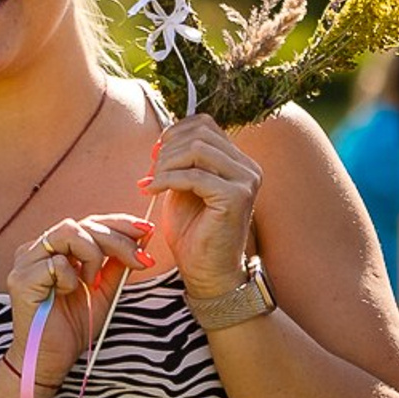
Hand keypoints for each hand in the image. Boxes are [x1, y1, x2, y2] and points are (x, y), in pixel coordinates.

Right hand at [7, 213, 152, 391]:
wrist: (50, 360)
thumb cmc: (72, 327)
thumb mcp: (103, 290)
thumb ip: (117, 264)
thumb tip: (141, 238)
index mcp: (55, 250)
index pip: (88, 224)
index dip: (119, 223)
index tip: (147, 230)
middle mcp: (37, 250)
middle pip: (82, 224)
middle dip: (118, 239)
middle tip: (140, 259)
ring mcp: (25, 262)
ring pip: (68, 232)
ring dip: (93, 255)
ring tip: (93, 282)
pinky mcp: (21, 279)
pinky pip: (56, 263)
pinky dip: (72, 277)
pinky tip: (69, 293)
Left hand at [145, 114, 262, 300]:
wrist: (207, 273)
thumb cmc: (194, 233)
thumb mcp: (184, 187)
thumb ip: (182, 161)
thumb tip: (167, 136)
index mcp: (238, 162)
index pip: (205, 125)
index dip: (174, 133)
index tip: (155, 156)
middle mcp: (248, 168)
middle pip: (200, 133)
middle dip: (167, 150)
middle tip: (150, 173)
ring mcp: (246, 181)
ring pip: (197, 149)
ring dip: (166, 163)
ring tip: (152, 183)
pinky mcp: (236, 197)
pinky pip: (193, 176)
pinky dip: (167, 180)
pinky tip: (153, 191)